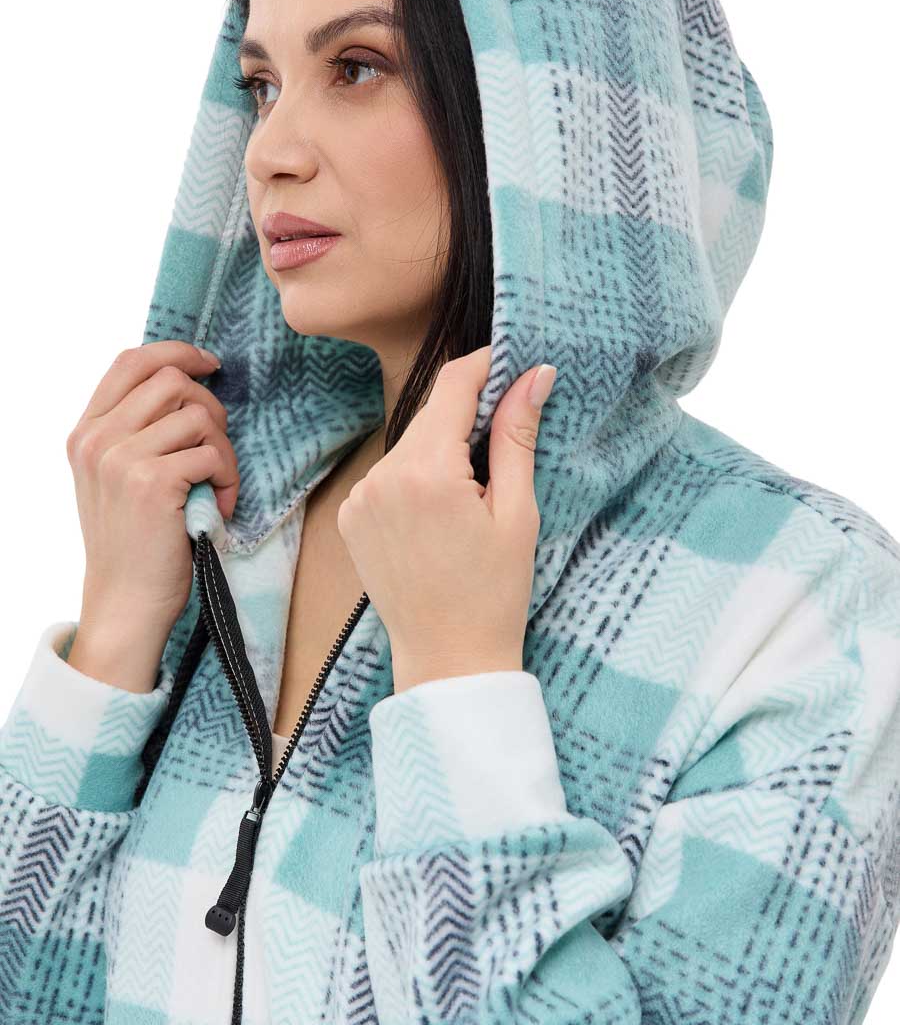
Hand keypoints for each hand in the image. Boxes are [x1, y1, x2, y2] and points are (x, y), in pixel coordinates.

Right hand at [66, 340, 238, 637]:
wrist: (125, 602)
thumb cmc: (134, 542)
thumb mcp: (116, 478)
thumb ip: (135, 431)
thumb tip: (187, 384)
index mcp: (85, 432)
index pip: (130, 361)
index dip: (177, 352)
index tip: (210, 365)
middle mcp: (96, 439)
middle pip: (172, 380)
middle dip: (210, 410)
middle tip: (215, 452)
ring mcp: (121, 459)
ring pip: (197, 415)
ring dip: (222, 450)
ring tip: (217, 486)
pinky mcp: (152, 483)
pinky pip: (211, 453)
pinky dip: (228, 478)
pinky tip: (219, 506)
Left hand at [335, 345, 556, 689]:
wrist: (448, 659)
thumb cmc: (494, 593)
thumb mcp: (517, 512)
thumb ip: (518, 436)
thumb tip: (533, 375)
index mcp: (427, 472)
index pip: (453, 384)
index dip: (487, 365)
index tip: (515, 366)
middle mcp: (382, 477)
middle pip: (431, 413)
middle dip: (470, 415)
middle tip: (508, 439)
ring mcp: (360, 497)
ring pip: (411, 443)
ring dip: (443, 448)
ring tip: (475, 492)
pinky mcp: (351, 517)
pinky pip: (390, 474)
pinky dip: (417, 477)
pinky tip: (442, 515)